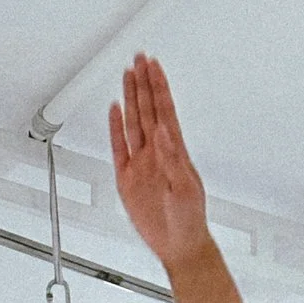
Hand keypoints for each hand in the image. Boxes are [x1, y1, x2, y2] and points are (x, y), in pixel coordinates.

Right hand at [107, 55, 211, 269]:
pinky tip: (114, 110)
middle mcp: (157, 152)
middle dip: (143, 82)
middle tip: (138, 58)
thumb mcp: (185, 189)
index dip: (158, 86)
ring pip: (133, 122)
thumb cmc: (189, 219)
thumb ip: (173, 159)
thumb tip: (164, 132)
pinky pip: (119, 146)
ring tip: (127, 75)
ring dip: (130, 97)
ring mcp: (142, 163)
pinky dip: (115, 127)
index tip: (153, 65)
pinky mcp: (127, 178)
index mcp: (174, 151)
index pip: (164, 110)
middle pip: (147, 109)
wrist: (179, 243)